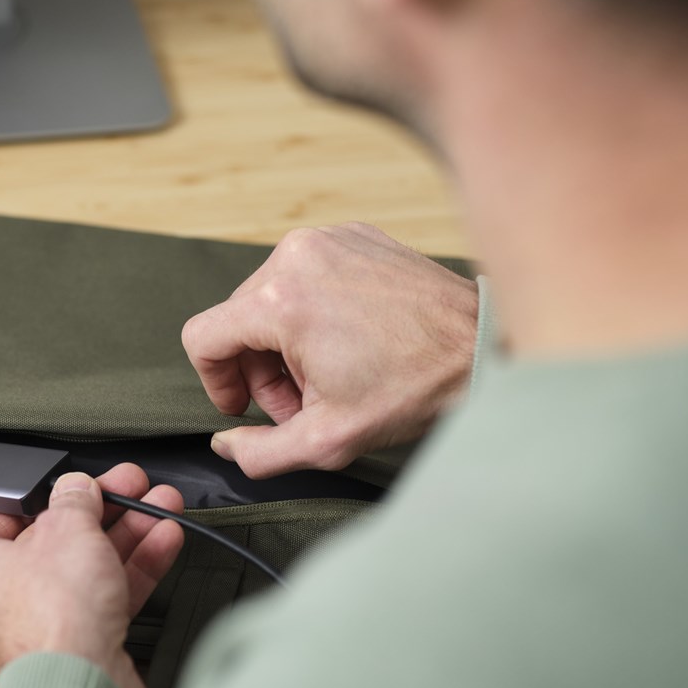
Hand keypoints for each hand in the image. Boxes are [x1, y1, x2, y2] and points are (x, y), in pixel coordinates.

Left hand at [0, 464, 184, 687]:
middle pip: (55, 541)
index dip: (42, 497)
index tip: (73, 484)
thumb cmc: (51, 616)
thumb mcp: (67, 529)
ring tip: (160, 505)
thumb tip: (77, 487)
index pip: (0, 519)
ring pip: (86, 567)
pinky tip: (162, 541)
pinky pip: (104, 596)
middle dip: (102, 511)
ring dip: (127, 533)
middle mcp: (0, 600)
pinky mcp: (79, 644)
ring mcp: (42, 625)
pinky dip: (133, 568)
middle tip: (129, 487)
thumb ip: (75, 500)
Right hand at [182, 223, 479, 477]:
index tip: (243, 406)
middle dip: (259, 366)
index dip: (215, 381)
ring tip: (328, 371)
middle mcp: (295, 256)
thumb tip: (226, 444)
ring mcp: (326, 239)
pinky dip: (314, 307)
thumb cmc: (416, 387)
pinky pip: (306, 272)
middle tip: (301, 400)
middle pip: (237, 317)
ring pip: (269, 294)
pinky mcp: (353, 235)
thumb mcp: (328, 440)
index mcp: (280, 301)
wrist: (485, 346)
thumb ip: (261, 453)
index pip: (203, 337)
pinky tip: (349, 340)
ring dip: (285, 339)